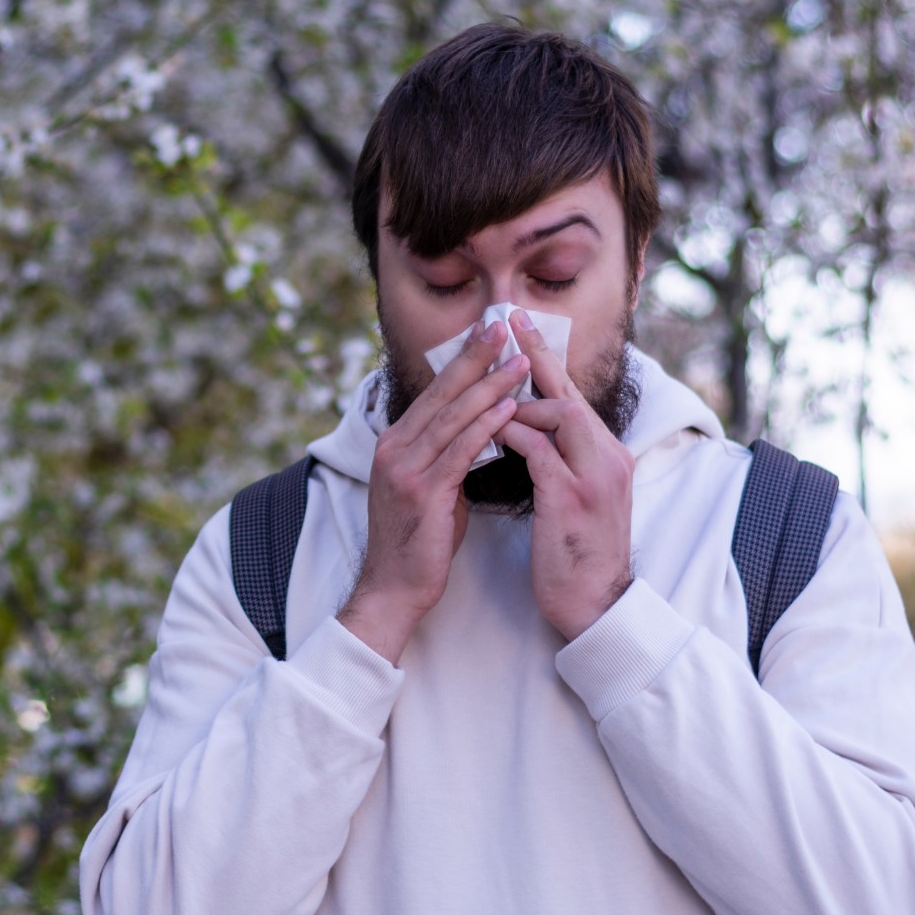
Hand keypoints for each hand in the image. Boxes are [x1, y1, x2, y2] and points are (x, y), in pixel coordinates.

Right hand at [339, 321, 525, 663]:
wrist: (395, 587)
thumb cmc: (420, 540)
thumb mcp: (433, 486)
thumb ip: (450, 454)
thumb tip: (481, 429)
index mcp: (396, 442)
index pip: (435, 392)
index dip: (463, 361)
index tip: (489, 334)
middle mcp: (395, 448)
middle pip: (442, 394)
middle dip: (475, 359)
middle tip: (503, 328)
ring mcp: (405, 468)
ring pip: (453, 417)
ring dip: (489, 387)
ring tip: (519, 363)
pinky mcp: (422, 491)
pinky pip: (459, 451)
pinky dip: (485, 426)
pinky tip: (508, 409)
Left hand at [494, 309, 635, 641]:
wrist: (594, 603)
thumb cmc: (577, 552)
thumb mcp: (576, 496)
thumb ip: (562, 459)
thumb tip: (531, 428)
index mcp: (608, 454)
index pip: (575, 396)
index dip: (547, 360)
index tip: (522, 327)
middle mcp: (608, 457)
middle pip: (569, 393)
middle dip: (536, 355)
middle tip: (506, 321)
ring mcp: (593, 476)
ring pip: (557, 414)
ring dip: (518, 401)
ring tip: (488, 392)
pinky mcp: (571, 498)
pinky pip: (538, 450)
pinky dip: (512, 434)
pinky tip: (490, 428)